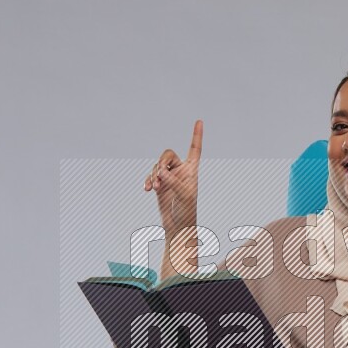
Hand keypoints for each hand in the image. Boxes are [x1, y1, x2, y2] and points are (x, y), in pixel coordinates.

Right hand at [143, 119, 202, 236]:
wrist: (178, 226)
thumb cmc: (186, 211)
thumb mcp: (184, 196)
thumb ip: (173, 182)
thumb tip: (161, 172)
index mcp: (191, 171)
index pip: (194, 149)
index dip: (196, 135)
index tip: (199, 121)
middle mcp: (180, 171)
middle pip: (167, 155)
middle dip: (161, 163)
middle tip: (160, 176)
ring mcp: (169, 177)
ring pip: (157, 166)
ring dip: (154, 175)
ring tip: (155, 188)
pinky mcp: (160, 185)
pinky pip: (151, 176)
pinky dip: (149, 181)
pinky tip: (148, 189)